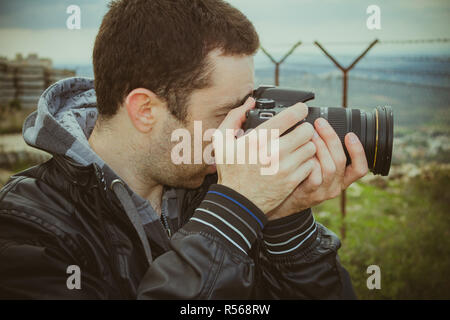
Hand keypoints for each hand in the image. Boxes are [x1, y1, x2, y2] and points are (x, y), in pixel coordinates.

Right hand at [214, 97, 316, 213]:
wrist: (238, 202)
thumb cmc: (231, 171)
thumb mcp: (222, 141)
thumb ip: (234, 118)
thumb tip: (250, 102)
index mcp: (258, 139)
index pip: (290, 116)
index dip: (300, 109)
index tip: (301, 109)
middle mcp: (274, 151)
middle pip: (307, 130)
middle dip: (304, 129)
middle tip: (299, 131)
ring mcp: (285, 167)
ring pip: (311, 147)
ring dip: (307, 146)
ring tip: (298, 147)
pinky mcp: (292, 180)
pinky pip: (311, 165)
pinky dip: (307, 163)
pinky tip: (298, 163)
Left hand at [267, 117, 368, 219]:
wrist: (283, 201)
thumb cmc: (300, 179)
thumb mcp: (317, 169)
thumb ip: (324, 153)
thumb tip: (321, 126)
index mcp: (342, 179)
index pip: (360, 169)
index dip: (358, 151)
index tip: (350, 134)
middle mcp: (336, 186)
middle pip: (341, 161)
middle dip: (331, 138)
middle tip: (320, 123)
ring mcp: (323, 191)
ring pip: (329, 168)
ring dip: (320, 147)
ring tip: (309, 134)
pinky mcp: (310, 193)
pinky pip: (314, 176)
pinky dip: (310, 162)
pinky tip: (301, 152)